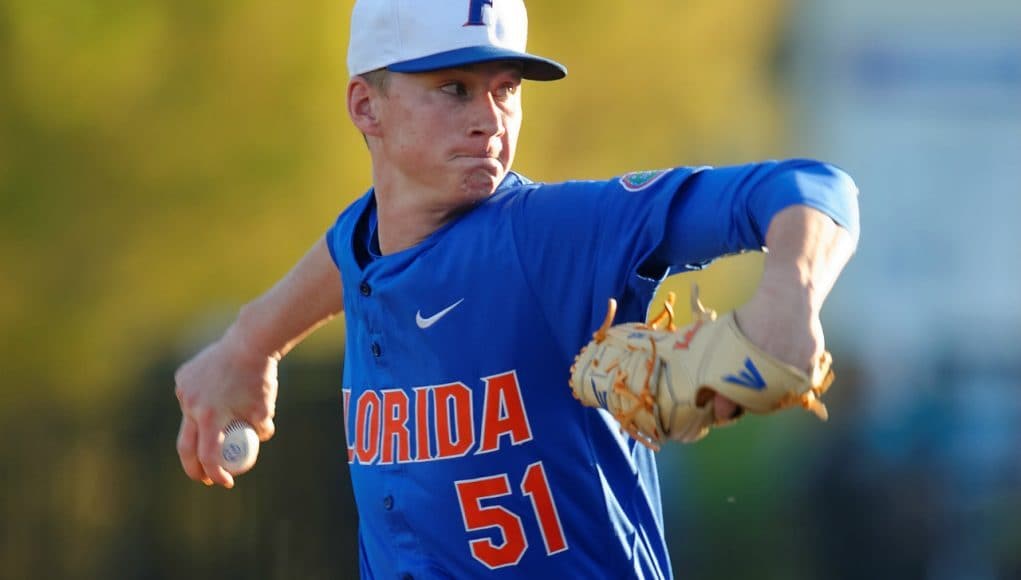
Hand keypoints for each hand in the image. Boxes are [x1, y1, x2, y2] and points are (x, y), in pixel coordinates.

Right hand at [174, 326, 278, 487]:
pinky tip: (216, 394)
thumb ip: (262, 430)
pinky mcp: (182, 377)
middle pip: (185, 446)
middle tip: (204, 477)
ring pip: (189, 419)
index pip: (208, 456)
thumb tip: (257, 441)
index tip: (225, 482)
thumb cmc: (260, 377)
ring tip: (224, 414)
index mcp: (210, 416)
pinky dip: (200, 403)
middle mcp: (192, 405)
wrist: (249, 342)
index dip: (216, 474)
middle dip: (194, 467)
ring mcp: (184, 390)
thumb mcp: (265, 409)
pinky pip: (190, 398)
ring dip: (201, 428)